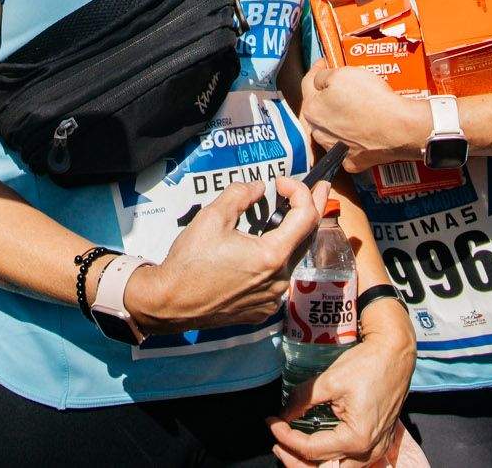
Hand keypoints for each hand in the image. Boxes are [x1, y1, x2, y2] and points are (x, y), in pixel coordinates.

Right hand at [127, 178, 319, 332]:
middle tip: (319, 189)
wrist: (172, 302)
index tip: (280, 182)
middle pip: (307, 238)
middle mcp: (279, 280)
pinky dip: (275, 261)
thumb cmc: (190, 261)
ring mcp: (272, 298)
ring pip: (291, 260)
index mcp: (272, 255)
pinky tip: (261, 252)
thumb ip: (239, 195)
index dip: (299, 192)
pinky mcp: (261, 309)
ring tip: (286, 218)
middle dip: (311, 209)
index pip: (305, 217)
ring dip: (291, 236)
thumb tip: (258, 187)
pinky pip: (277, 281)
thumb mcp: (212, 217)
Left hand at [269, 323, 415, 465]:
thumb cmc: (368, 364)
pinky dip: (331, 457)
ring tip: (292, 446)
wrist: (396, 354)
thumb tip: (284, 413)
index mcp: (357, 438)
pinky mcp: (379, 442)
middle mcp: (369, 450)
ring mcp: (377, 448)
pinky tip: (315, 445)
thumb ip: (303, 399)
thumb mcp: (330, 380)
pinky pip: (352, 461)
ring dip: (313, 462)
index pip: (312, 449)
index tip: (271, 422)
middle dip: (296, 458)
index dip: (286, 437)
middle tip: (277, 441)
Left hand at [298, 65, 432, 173]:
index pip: (307, 84)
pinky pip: (349, 146)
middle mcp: (318, 133)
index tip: (324, 62)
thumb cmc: (371, 99)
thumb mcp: (342, 74)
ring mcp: (335, 150)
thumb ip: (323, 76)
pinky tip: (362, 128)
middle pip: (318, 109)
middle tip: (340, 86)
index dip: (316, 69)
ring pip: (332, 130)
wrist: (399, 128)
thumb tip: (320, 81)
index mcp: (312, 110)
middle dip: (325, 96)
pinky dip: (353, 137)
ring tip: (354, 107)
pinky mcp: (352, 162)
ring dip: (338, 119)